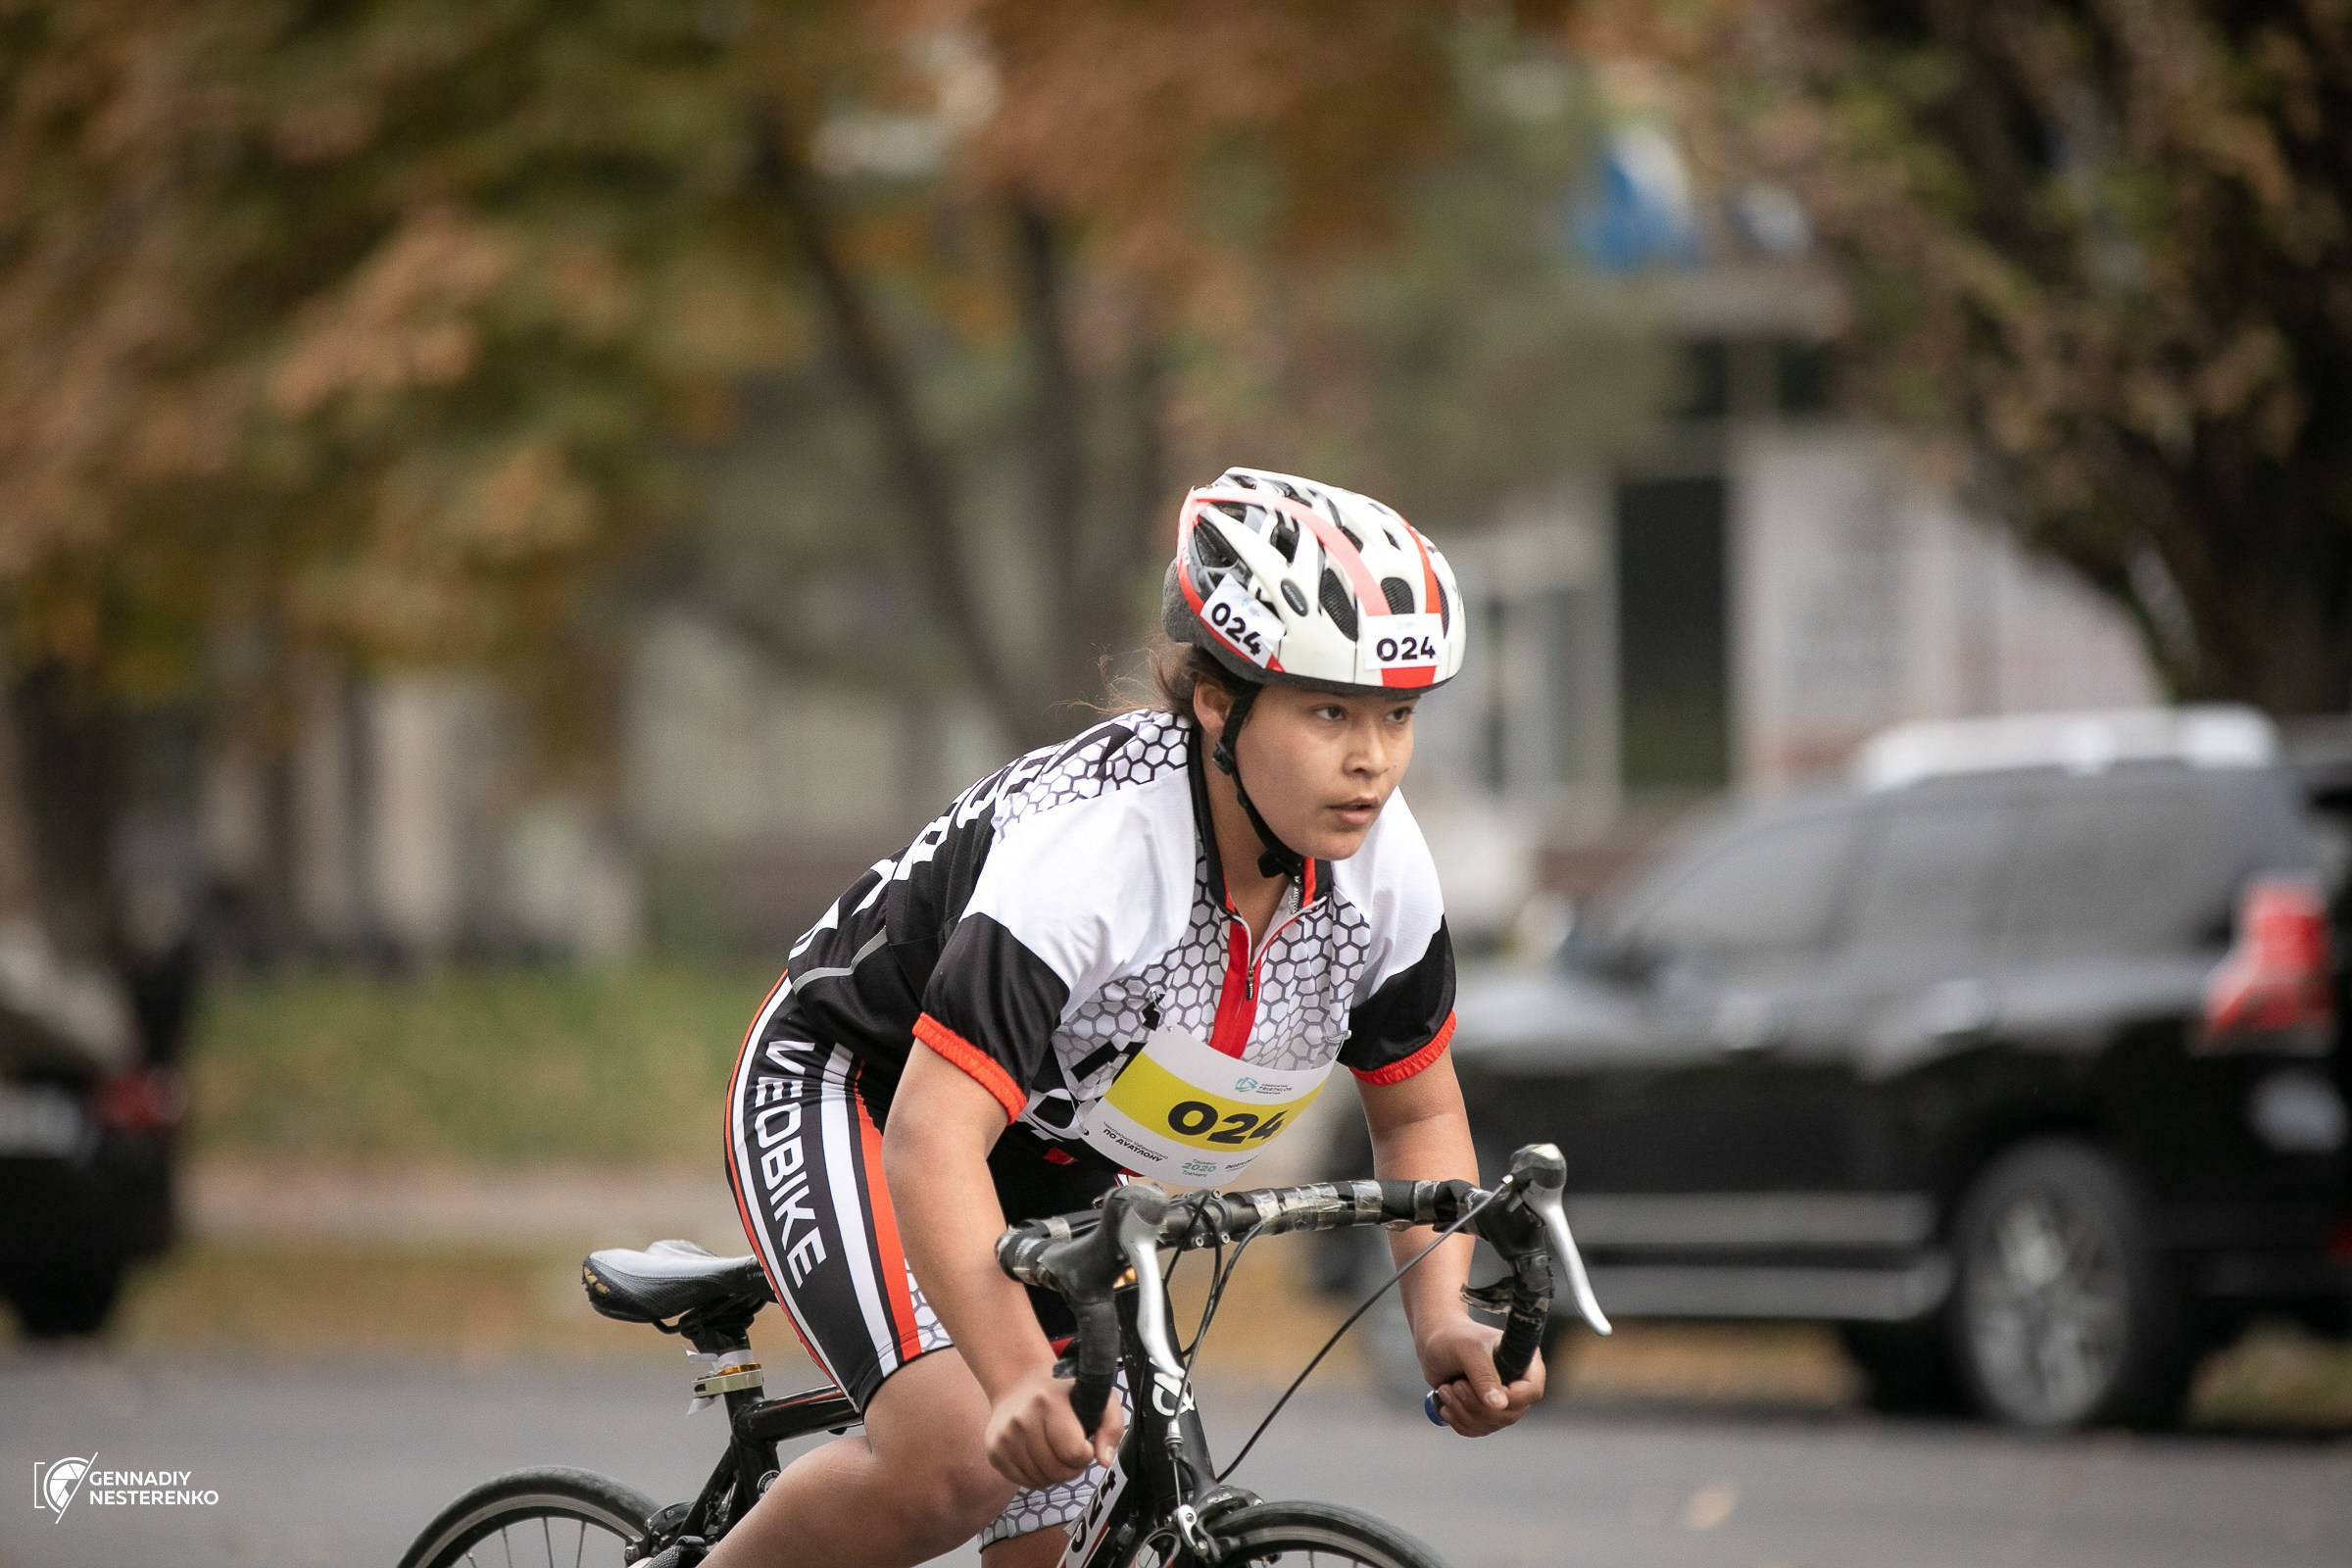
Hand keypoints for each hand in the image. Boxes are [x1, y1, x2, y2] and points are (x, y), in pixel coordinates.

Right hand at [983, 1365, 1122, 1487]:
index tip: (1084, 1442)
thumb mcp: (1096, 1397)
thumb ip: (1111, 1427)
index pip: (1073, 1452)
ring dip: (1055, 1473)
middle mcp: (1022, 1419)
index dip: (1085, 1453)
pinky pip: (1024, 1482)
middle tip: (1071, 1450)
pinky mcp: (994, 1452)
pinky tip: (1040, 1455)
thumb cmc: (1064, 1393)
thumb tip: (1104, 1460)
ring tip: (1056, 1451)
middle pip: (1058, 1471)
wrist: (1020, 1383)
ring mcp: (1004, 1437)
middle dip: (1072, 1467)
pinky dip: (1037, 1476)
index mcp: (1048, 1402)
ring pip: (1041, 1481)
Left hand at [1415, 1310, 1544, 1436]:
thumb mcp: (1468, 1351)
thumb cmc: (1453, 1338)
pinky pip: (1477, 1430)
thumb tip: (1499, 1405)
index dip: (1509, 1398)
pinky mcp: (1486, 1413)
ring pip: (1491, 1425)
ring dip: (1463, 1412)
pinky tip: (1446, 1404)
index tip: (1478, 1388)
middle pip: (1510, 1414)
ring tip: (1446, 1389)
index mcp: (1524, 1361)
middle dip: (1476, 1406)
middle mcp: (1518, 1384)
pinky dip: (1458, 1421)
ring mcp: (1503, 1401)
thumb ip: (1483, 1376)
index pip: (1532, 1391)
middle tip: (1455, 1385)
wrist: (1433, 1344)